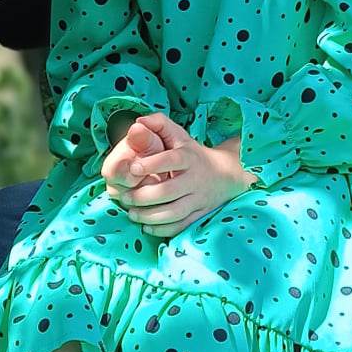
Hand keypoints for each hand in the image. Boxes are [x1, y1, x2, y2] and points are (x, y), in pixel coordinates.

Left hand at [104, 112, 254, 235]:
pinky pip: (181, 226)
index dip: (152, 164)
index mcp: (188, 157)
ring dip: (150, 216)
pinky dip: (163, 229)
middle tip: (126, 197)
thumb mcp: (179, 135)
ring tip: (132, 214)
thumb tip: (138, 122)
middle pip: (169, 191)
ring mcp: (199, 199)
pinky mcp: (199, 214)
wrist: (226, 174)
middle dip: (143, 196)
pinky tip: (146, 226)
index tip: (133, 168)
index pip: (172, 160)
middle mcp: (195, 178)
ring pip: (174, 213)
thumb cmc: (192, 153)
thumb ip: (159, 124)